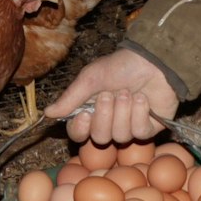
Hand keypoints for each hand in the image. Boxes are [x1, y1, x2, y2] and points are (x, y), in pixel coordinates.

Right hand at [43, 50, 177, 144]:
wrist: (153, 61)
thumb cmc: (121, 66)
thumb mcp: (91, 78)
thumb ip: (70, 98)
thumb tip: (47, 113)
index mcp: (91, 111)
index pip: (78, 133)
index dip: (80, 129)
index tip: (84, 114)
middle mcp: (109, 123)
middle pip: (99, 138)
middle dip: (105, 116)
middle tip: (110, 94)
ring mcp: (129, 128)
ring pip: (120, 137)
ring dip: (124, 111)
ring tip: (128, 93)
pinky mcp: (149, 129)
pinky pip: (140, 134)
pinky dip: (139, 114)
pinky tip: (143, 99)